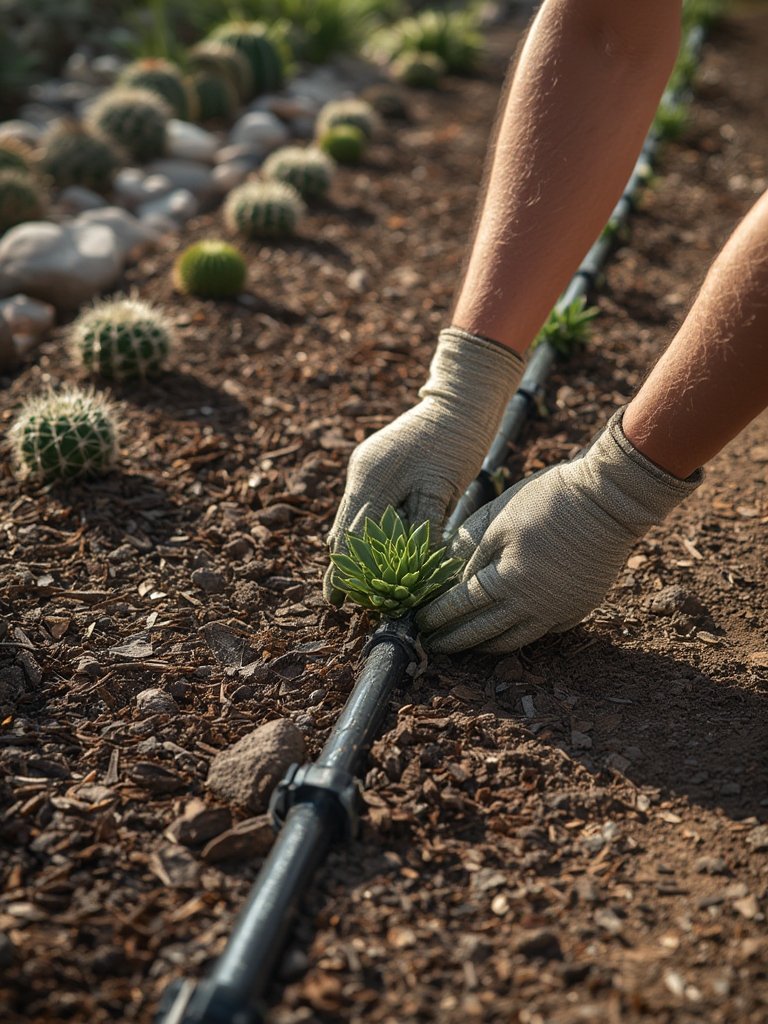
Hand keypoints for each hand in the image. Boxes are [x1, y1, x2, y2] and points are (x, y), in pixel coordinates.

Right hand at [324, 328, 523, 601]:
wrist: (460, 401)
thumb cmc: (457, 443)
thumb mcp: (442, 489)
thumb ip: (423, 526)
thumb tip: (414, 568)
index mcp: (372, 480)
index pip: (350, 537)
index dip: (346, 571)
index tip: (341, 600)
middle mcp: (360, 474)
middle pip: (342, 530)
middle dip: (342, 565)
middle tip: (342, 600)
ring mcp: (364, 468)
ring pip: (349, 519)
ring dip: (354, 549)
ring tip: (356, 583)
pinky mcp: (374, 466)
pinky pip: (363, 505)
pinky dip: (367, 530)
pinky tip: (375, 551)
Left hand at [416, 409, 701, 652]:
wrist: (610, 500)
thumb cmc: (548, 499)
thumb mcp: (498, 516)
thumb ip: (470, 547)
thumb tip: (447, 571)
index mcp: (505, 579)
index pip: (461, 606)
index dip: (438, 616)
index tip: (419, 622)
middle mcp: (530, 605)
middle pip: (483, 631)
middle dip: (455, 639)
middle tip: (433, 644)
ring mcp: (557, 611)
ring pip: (513, 641)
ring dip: (486, 645)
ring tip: (468, 644)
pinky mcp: (578, 609)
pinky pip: (543, 632)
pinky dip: (521, 635)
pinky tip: (509, 632)